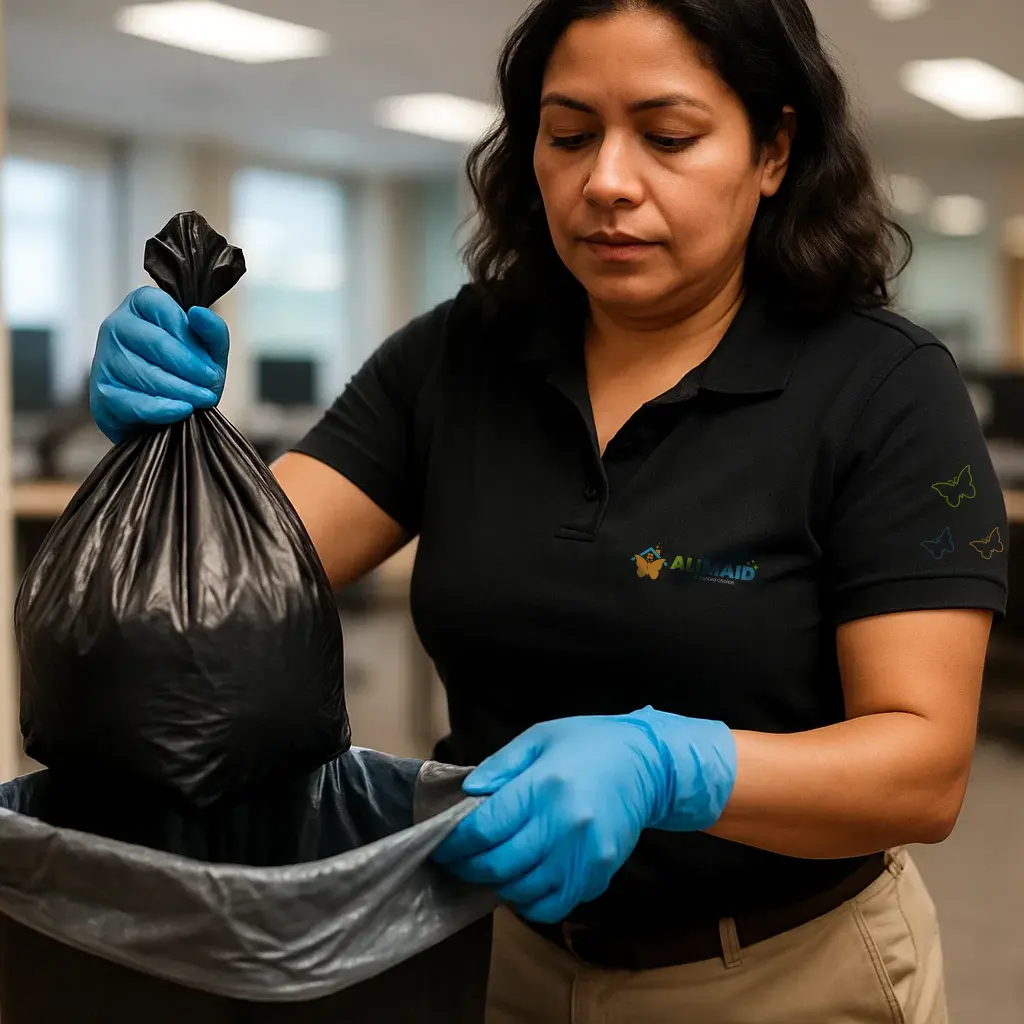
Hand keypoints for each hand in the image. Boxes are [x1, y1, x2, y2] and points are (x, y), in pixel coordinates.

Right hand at [90, 286, 228, 443]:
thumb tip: (198, 313)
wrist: (162, 417)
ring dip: (182, 390)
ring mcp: (105, 357)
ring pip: (146, 373)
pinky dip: (163, 408)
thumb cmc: (185, 375)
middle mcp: (117, 324)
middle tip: (210, 384)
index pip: (165, 311)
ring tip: (202, 399)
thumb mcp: (209, 352)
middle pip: (157, 343)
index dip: (191, 340)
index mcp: (142, 304)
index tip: (209, 363)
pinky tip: (182, 410)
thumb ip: (213, 330)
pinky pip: (134, 401)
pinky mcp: (102, 391)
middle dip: (190, 367)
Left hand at [432, 708, 735, 923]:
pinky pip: (553, 907)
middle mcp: (564, 825)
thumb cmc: (589, 744)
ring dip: (497, 885)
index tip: (443, 843)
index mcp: (544, 785)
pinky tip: (523, 882)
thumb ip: (501, 766)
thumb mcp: (540, 738)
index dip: (456, 842)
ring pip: (522, 891)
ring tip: (490, 868)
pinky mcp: (599, 874)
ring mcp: (584, 855)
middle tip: (458, 860)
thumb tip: (468, 793)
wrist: (648, 765)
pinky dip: (529, 903)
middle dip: (468, 867)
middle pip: (498, 865)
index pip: (485, 828)